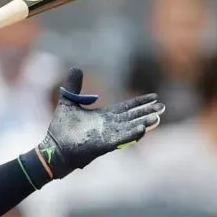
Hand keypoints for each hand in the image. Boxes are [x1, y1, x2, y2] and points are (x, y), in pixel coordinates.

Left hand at [25, 68, 163, 182]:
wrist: (53, 148)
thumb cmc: (61, 128)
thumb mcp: (68, 102)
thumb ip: (73, 86)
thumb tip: (76, 68)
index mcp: (104, 116)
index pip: (126, 107)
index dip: (140, 102)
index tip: (154, 96)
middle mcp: (109, 126)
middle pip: (132, 117)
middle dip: (147, 112)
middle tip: (163, 107)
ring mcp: (107, 136)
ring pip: (129, 128)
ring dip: (143, 123)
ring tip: (158, 118)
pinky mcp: (102, 145)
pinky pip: (120, 139)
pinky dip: (131, 134)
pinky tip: (143, 129)